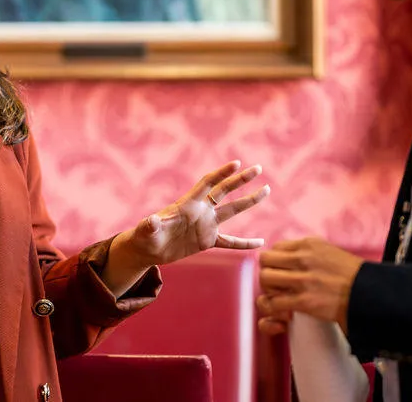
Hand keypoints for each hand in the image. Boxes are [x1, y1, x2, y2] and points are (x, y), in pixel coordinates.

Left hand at [127, 160, 269, 264]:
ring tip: (266, 190)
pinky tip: (260, 243)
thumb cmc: (145, 236)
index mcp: (187, 204)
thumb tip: (151, 221)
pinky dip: (244, 243)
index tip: (236, 163)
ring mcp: (205, 225)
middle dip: (241, 179)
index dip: (221, 173)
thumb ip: (151, 225)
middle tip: (258, 168)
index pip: (208, 183)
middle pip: (224, 191)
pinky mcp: (207, 241)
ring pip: (232, 211)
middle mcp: (200, 211)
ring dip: (249, 201)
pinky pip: (230, 242)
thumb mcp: (146, 231)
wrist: (148, 249)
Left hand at [257, 238, 364, 335]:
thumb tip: (289, 257)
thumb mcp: (328, 252)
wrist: (368, 294)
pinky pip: (273, 302)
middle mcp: (302, 258)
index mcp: (308, 245)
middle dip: (268, 274)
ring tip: (280, 298)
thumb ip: (307, 252)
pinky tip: (285, 312)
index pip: (275, 248)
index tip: (283, 273)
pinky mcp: (303, 301)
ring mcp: (302, 280)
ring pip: (265, 279)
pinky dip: (274, 308)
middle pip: (265, 261)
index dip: (275, 262)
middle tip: (278, 286)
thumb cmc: (351, 275)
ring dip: (269, 290)